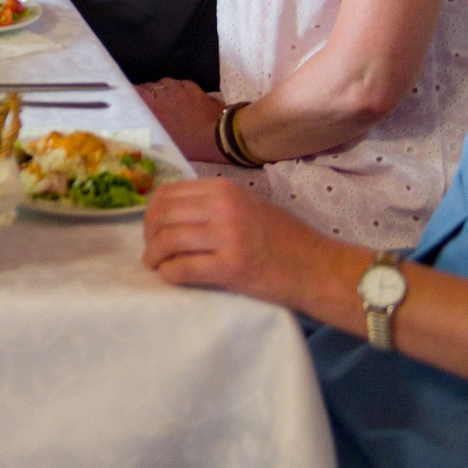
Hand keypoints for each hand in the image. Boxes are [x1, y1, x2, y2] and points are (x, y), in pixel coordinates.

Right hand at [137, 79, 227, 164]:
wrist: (218, 136)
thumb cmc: (190, 145)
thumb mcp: (165, 142)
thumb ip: (153, 131)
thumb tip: (144, 127)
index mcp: (154, 108)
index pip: (136, 92)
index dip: (131, 93)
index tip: (129, 96)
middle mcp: (164, 94)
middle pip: (150, 86)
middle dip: (147, 92)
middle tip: (149, 101)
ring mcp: (181, 89)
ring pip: (165, 82)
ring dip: (163, 88)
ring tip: (165, 96)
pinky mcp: (195, 88)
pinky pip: (181, 83)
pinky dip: (178, 87)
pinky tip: (182, 94)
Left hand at [142, 177, 353, 310]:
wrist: (318, 268)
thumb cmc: (286, 239)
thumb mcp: (249, 205)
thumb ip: (215, 204)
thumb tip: (173, 212)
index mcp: (225, 189)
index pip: (169, 193)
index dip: (152, 212)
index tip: (152, 228)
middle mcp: (223, 207)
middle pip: (163, 215)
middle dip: (149, 234)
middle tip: (150, 250)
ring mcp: (227, 236)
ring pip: (168, 241)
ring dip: (154, 256)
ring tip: (155, 265)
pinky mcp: (231, 267)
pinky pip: (184, 268)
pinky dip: (170, 274)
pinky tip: (171, 277)